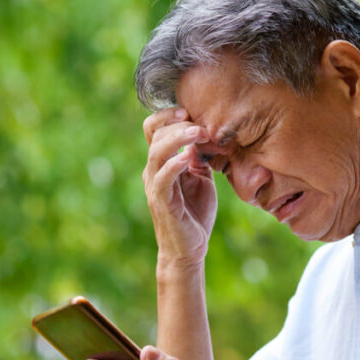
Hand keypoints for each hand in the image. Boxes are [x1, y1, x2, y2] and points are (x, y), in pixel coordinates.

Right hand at [142, 108, 216, 267]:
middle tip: (199, 122)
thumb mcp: (201, 177)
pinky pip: (163, 178)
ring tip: (198, 133)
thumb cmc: (195, 212)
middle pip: (154, 134)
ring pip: (156, 152)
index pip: (155, 128)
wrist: (191, 248)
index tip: (191, 111)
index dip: (169, 115)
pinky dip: (173, 164)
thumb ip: (199, 156)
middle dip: (176, 122)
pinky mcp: (162, 201)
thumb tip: (205, 133)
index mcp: (162, 161)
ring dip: (177, 138)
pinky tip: (186, 157)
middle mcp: (154, 170)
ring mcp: (155, 185)